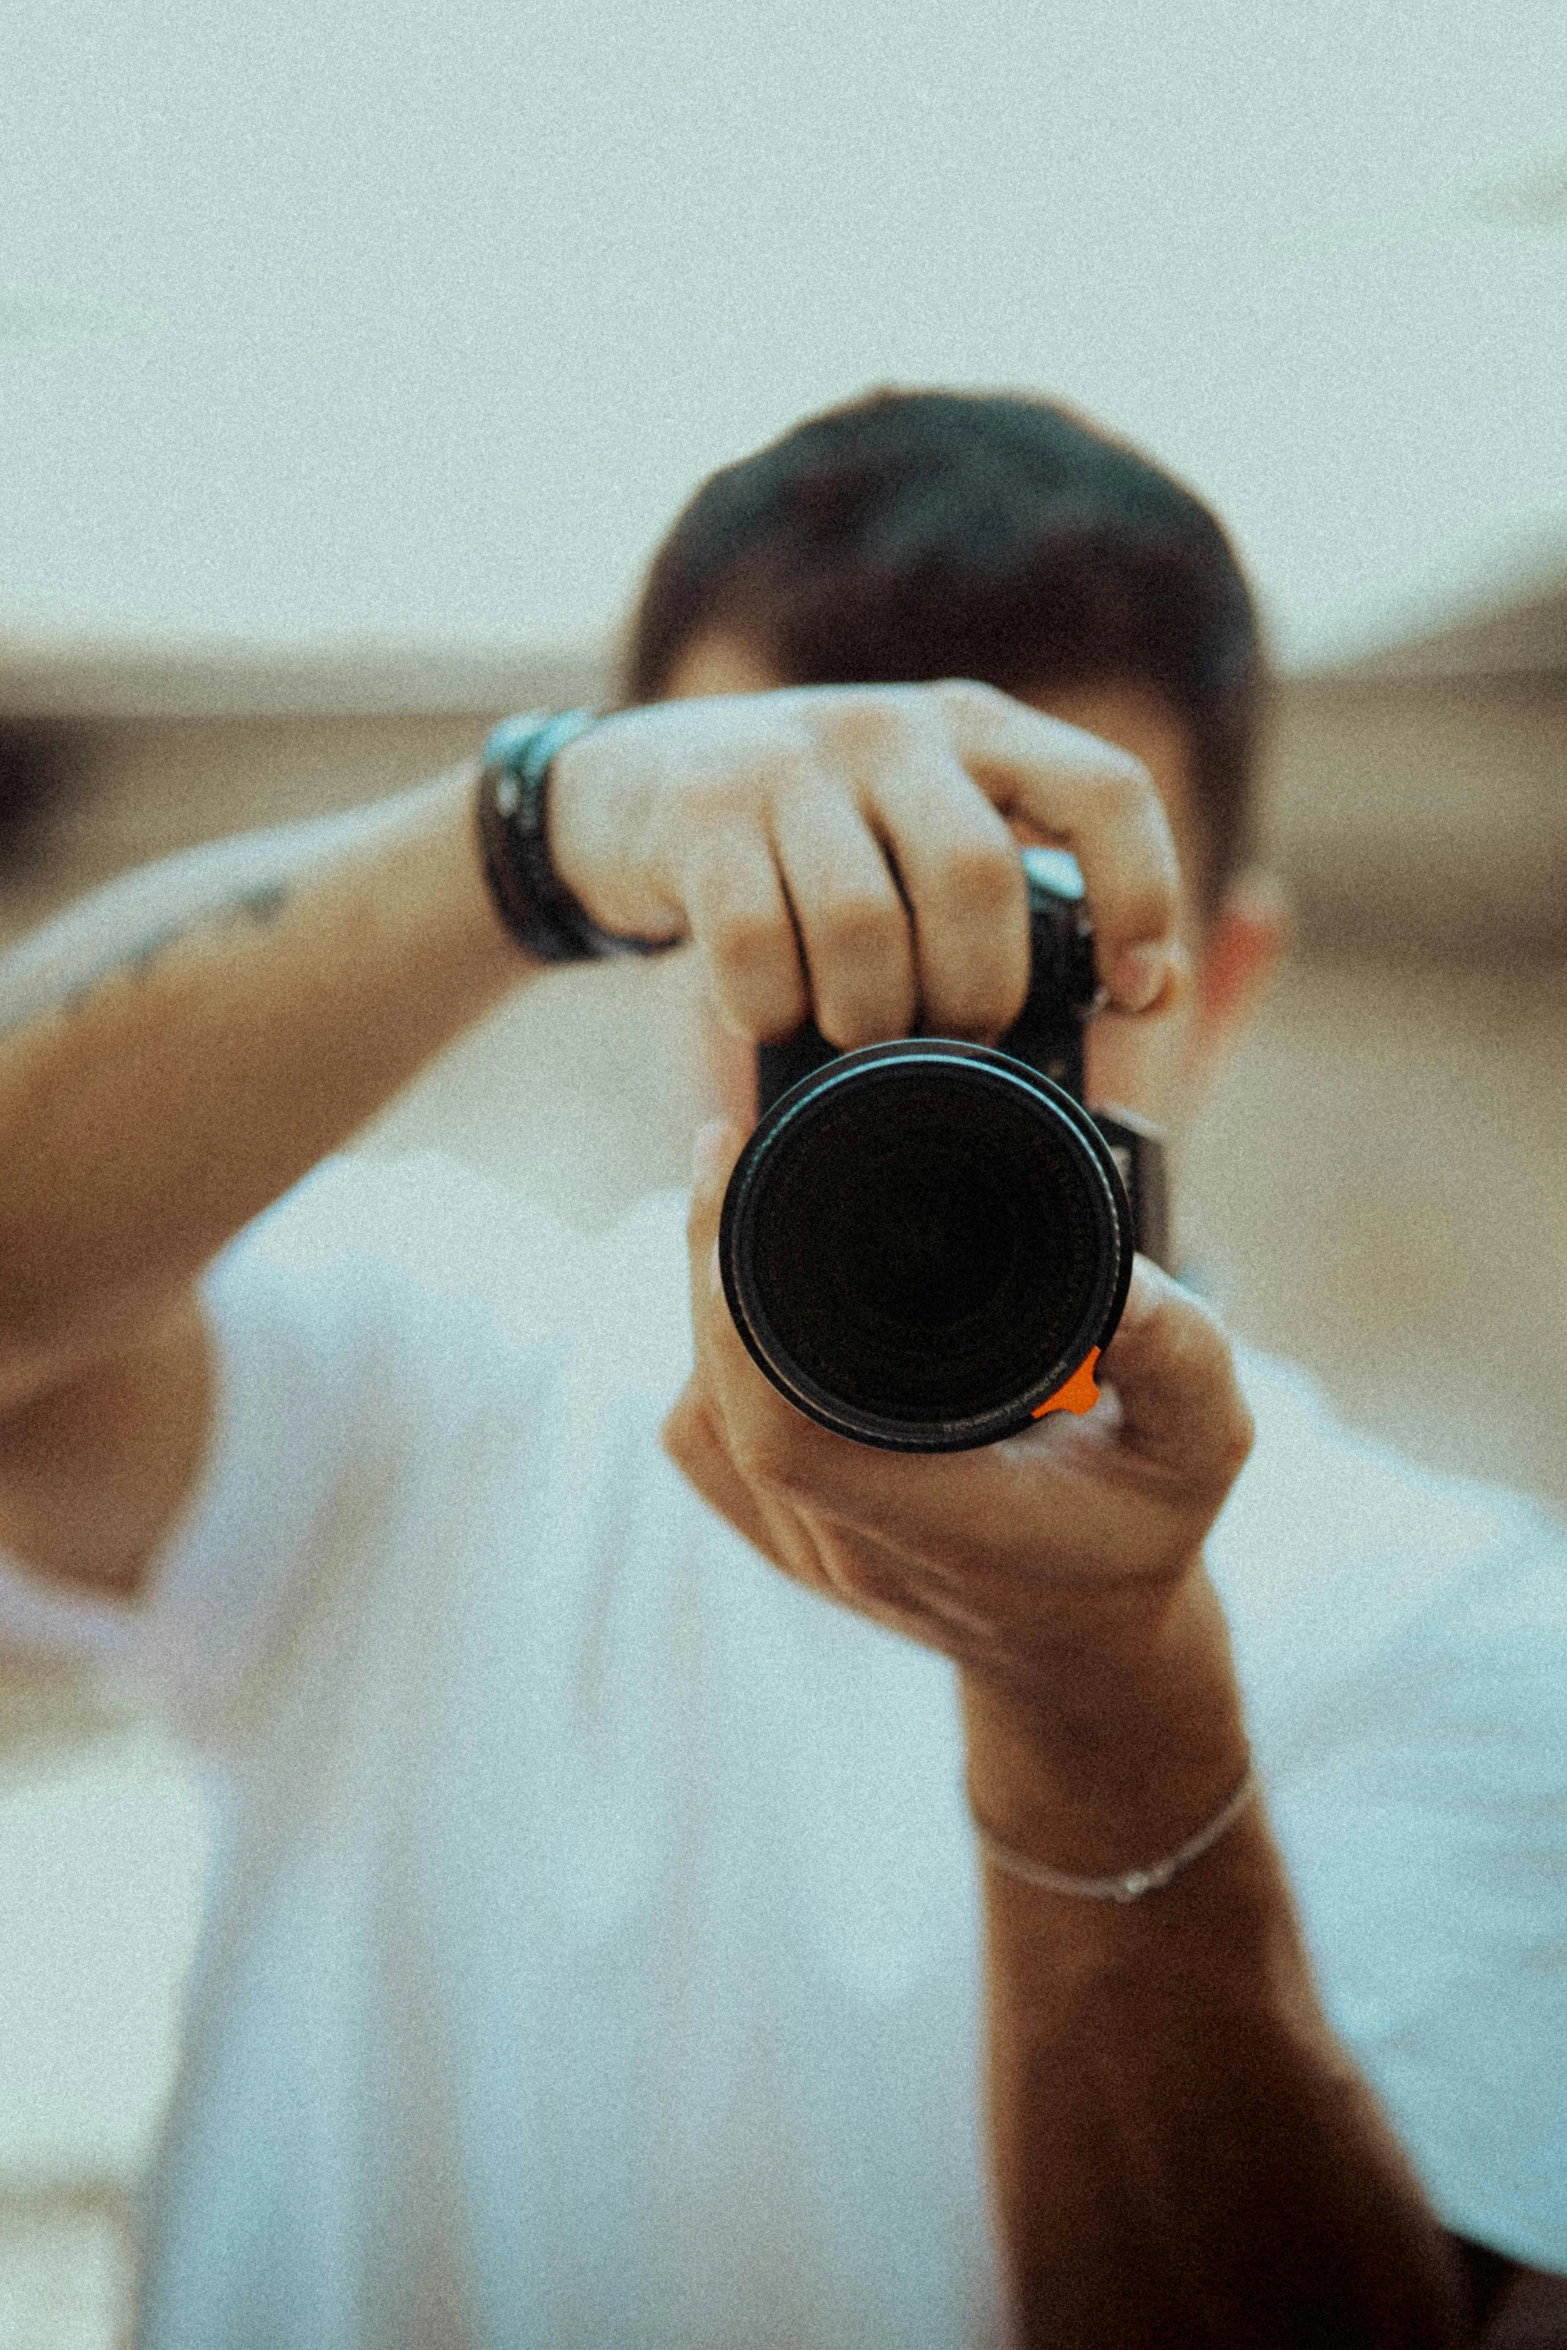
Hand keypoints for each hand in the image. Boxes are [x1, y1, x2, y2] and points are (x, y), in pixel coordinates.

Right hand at [549, 681, 1182, 1046]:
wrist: (627, 792)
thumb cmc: (810, 845)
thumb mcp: (921, 835)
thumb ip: (1022, 897)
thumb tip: (1154, 992)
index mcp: (977, 728)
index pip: (1104, 790)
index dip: (1141, 895)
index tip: (1134, 989)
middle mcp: (894, 726)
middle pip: (978, 876)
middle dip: (975, 993)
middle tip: (953, 1040)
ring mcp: (792, 758)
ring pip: (864, 921)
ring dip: (868, 1016)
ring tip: (855, 1034)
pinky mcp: (700, 806)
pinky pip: (753, 940)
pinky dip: (768, 1006)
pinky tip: (767, 1011)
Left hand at [661, 1119, 1256, 1855]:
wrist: (1087, 1652)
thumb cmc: (1140, 1536)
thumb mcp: (1201, 1446)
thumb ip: (1180, 1359)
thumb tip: (1126, 1278)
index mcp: (941, 1520)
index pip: (782, 1425)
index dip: (732, 1301)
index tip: (738, 1176)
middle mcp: (851, 1545)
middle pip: (723, 1399)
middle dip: (712, 1263)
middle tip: (734, 1148)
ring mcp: (803, 1553)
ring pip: (702, 1416)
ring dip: (707, 1310)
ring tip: (743, 1206)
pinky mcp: (779, 1543)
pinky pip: (703, 1445)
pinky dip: (710, 1365)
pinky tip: (744, 1305)